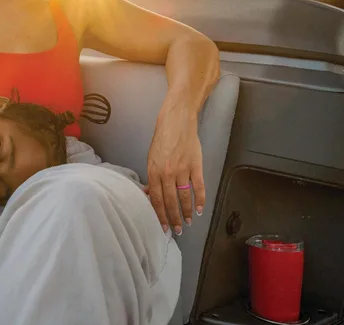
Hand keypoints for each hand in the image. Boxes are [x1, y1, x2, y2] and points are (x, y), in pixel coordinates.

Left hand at [146, 112, 204, 235]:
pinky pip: (198, 187)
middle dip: (173, 218)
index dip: (160, 214)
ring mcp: (182, 170)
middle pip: (170, 201)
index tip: (163, 226)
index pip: (157, 199)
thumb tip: (150, 194)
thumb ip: (152, 177)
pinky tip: (200, 210)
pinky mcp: (196, 166)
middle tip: (177, 230)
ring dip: (186, 212)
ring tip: (188, 223)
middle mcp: (167, 173)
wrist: (176, 121)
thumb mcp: (151, 157)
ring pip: (184, 197)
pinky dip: (200, 199)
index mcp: (154, 171)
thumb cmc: (162, 138)